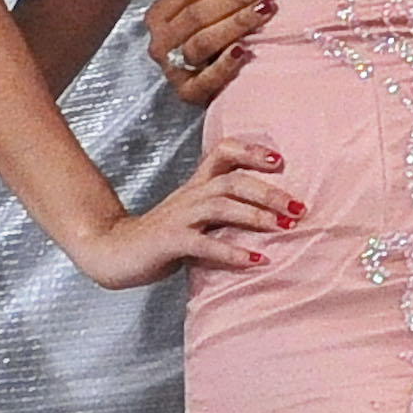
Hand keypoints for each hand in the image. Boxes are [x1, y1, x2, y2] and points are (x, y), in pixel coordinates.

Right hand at [64, 132, 294, 290]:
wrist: (113, 251)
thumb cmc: (163, 236)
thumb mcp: (196, 216)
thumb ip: (225, 211)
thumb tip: (272, 216)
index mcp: (197, 185)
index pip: (223, 152)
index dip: (251, 151)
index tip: (280, 160)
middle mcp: (190, 196)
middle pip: (232, 181)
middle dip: (268, 192)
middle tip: (299, 208)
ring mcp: (179, 218)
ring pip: (221, 206)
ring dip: (255, 216)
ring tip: (284, 227)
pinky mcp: (170, 242)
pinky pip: (204, 244)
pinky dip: (231, 252)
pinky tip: (255, 260)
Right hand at [146, 0, 273, 102]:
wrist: (219, 83)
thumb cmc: (214, 35)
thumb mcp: (207, 4)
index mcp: (160, 15)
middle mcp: (161, 42)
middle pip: (196, 14)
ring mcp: (173, 70)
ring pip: (202, 42)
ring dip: (236, 23)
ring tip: (264, 10)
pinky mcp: (188, 94)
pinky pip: (206, 80)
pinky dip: (225, 65)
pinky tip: (244, 51)